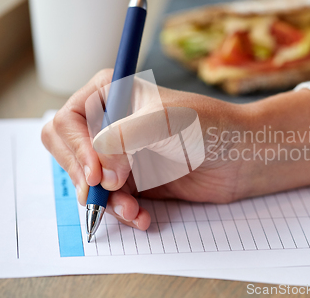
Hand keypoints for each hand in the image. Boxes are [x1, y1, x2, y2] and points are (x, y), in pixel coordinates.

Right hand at [42, 69, 309, 229]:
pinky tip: (141, 217)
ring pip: (89, 184)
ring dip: (106, 202)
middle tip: (107, 193)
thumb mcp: (166, 122)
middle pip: (70, 155)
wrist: (243, 156)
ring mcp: (120, 153)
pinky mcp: (134, 179)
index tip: (97, 174)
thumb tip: (99, 173)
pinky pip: (113, 200)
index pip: (67, 122)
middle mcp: (109, 123)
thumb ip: (124, 139)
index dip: (75, 150)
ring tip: (134, 211)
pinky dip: (123, 212)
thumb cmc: (211, 126)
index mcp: (109, 93)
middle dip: (85, 179)